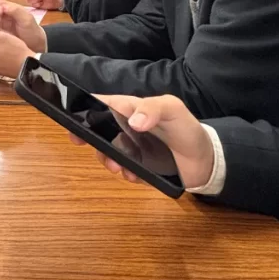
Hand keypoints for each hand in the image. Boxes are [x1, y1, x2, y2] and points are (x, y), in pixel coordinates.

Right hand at [0, 0, 46, 51]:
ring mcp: (3, 24)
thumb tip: (3, 6)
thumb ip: (16, 10)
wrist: (36, 46)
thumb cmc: (32, 31)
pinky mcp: (1, 33)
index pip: (0, 3)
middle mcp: (6, 15)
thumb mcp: (27, 19)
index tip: (0, 13)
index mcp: (13, 9)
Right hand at [67, 94, 213, 188]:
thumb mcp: (173, 110)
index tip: (71, 120)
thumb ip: (153, 109)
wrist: (207, 161)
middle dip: (90, 138)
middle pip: (98, 130)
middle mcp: (127, 127)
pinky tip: (132, 176)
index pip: (102, 104)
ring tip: (117, 167)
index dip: (83, 108)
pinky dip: (123, 173)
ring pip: (107, 152)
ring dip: (107, 159)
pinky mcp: (138, 166)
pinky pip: (122, 169)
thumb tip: (133, 122)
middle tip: (85, 146)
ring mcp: (132, 147)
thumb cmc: (187, 128)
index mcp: (131, 109)